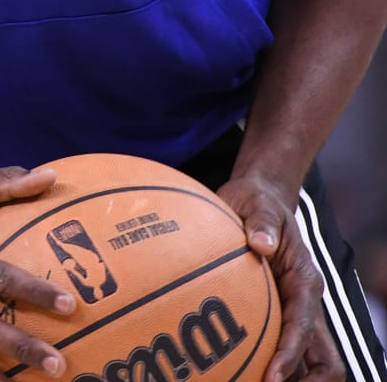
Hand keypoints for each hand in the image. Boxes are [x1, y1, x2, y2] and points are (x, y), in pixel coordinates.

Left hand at [217, 173, 343, 381]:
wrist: (260, 199)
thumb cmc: (256, 202)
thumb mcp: (256, 204)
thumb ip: (260, 221)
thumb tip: (261, 243)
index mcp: (305, 280)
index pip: (304, 327)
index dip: (290, 355)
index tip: (271, 378)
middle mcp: (306, 303)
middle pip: (325, 359)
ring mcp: (296, 312)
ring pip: (309, 361)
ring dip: (292, 379)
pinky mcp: (280, 314)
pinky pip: (284, 349)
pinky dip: (271, 367)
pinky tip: (238, 374)